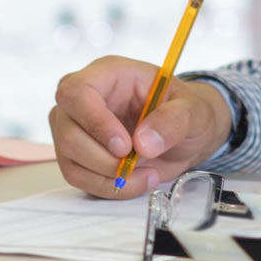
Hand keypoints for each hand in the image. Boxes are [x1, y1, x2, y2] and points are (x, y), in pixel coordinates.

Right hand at [49, 55, 232, 198]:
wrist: (186, 134)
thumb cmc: (185, 111)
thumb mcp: (193, 109)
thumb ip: (173, 120)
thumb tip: (144, 144)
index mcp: (108, 74)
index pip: (77, 92)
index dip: (95, 121)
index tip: (124, 147)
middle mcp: (83, 98)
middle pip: (67, 130)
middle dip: (102, 158)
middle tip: (137, 165)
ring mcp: (75, 126)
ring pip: (68, 157)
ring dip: (107, 176)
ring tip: (146, 174)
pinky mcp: (77, 154)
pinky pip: (78, 176)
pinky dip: (106, 187)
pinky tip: (135, 181)